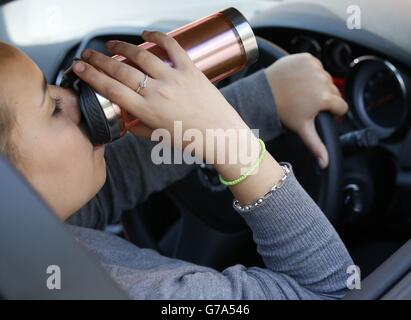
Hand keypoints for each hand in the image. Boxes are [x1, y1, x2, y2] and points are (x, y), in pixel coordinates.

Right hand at [72, 31, 248, 161]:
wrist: (221, 136)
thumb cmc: (192, 140)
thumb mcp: (160, 138)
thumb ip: (141, 128)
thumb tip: (128, 121)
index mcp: (147, 111)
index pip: (111, 90)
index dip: (92, 76)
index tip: (79, 68)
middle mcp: (157, 92)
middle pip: (120, 70)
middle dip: (99, 60)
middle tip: (88, 54)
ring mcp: (174, 78)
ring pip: (141, 55)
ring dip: (122, 47)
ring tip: (111, 44)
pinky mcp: (190, 70)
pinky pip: (171, 47)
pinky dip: (157, 37)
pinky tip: (146, 34)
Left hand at [265, 53, 347, 167]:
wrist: (264, 92)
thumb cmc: (282, 110)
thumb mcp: (302, 128)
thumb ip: (317, 145)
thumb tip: (325, 163)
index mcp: (325, 98)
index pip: (341, 106)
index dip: (334, 112)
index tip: (323, 113)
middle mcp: (323, 80)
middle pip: (334, 92)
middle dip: (325, 98)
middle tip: (309, 104)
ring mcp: (315, 67)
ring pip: (326, 78)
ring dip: (319, 84)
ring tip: (303, 92)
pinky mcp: (307, 58)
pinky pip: (316, 65)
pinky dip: (310, 72)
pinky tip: (300, 80)